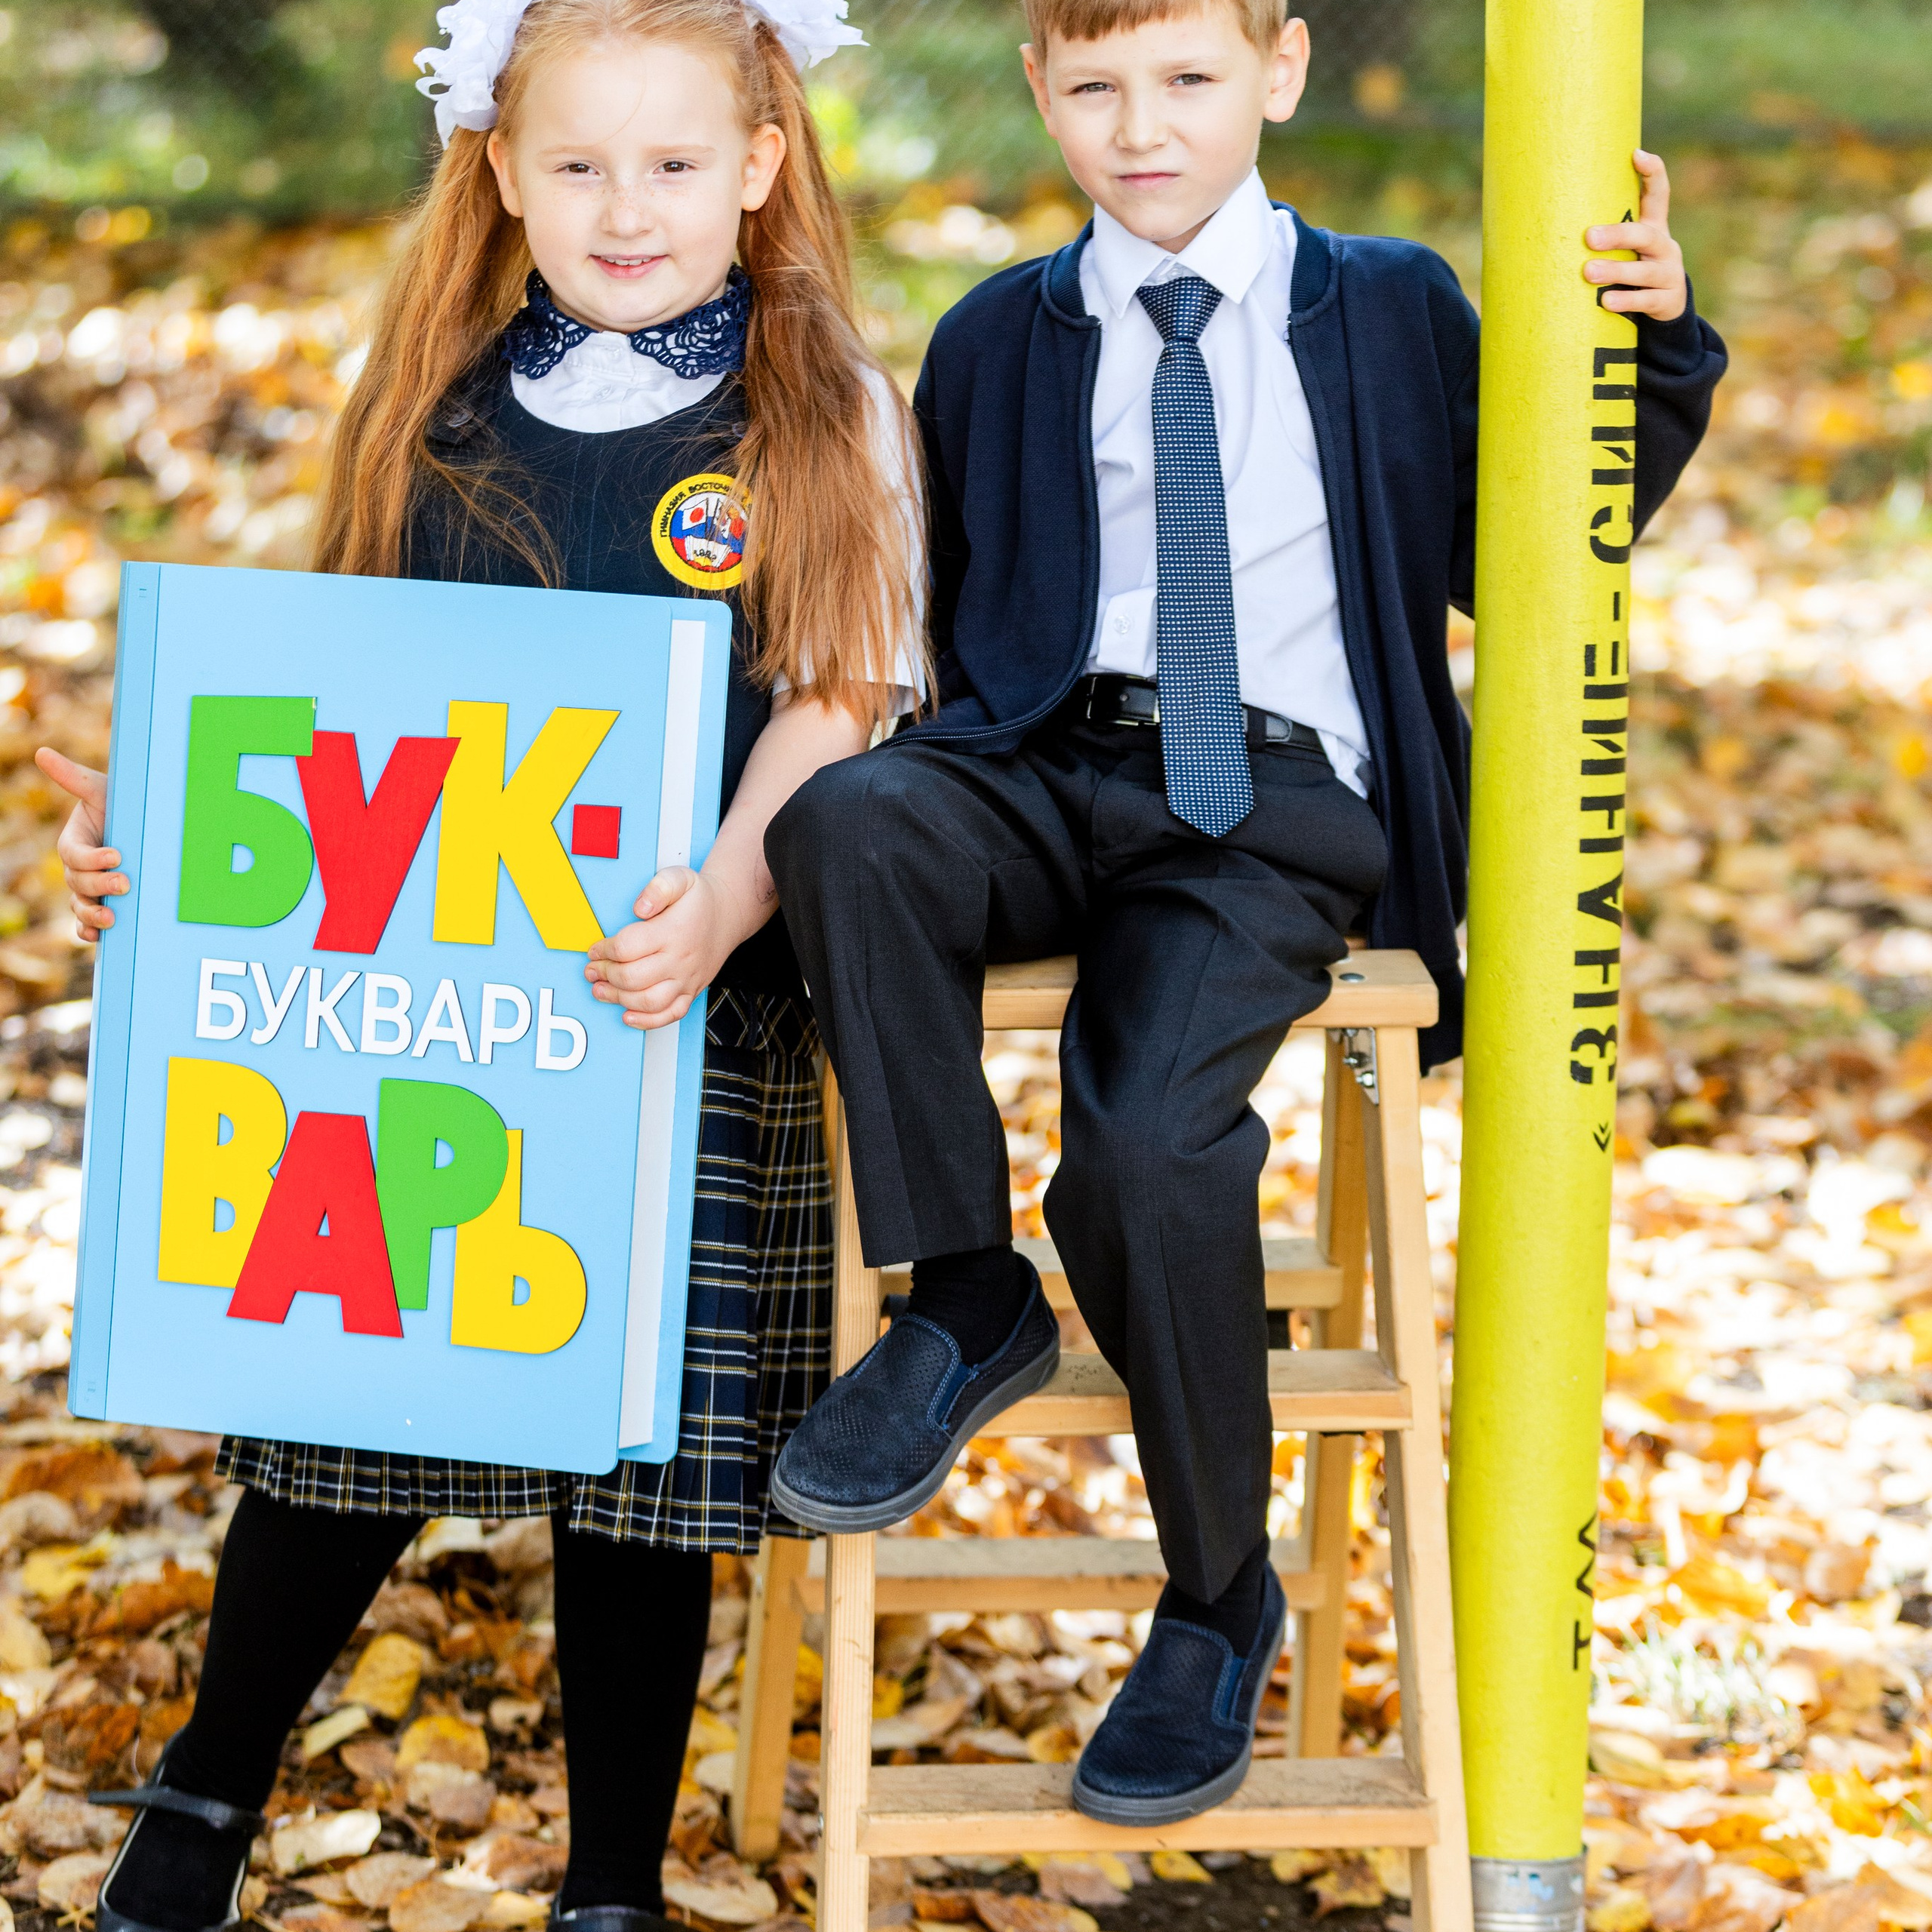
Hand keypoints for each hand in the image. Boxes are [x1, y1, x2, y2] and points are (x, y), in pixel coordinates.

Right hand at [36, 747, 125, 942]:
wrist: (143, 828)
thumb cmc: (122, 807)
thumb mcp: (102, 791)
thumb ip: (74, 778)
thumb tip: (41, 752)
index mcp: (74, 842)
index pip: (74, 855)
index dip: (92, 858)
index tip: (117, 855)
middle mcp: (77, 869)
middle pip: (78, 882)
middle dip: (99, 885)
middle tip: (125, 884)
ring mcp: (88, 889)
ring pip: (80, 905)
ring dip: (93, 914)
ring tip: (112, 918)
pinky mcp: (100, 904)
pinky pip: (86, 923)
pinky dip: (90, 930)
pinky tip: (102, 935)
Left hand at [584, 867, 730, 1029]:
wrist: (729, 914)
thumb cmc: (699, 898)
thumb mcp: (680, 878)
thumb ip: (659, 887)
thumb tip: (640, 908)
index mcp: (673, 931)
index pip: (628, 947)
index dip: (604, 950)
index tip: (595, 950)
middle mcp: (680, 959)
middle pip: (633, 977)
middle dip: (605, 975)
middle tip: (592, 970)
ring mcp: (686, 979)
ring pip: (648, 1001)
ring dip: (618, 999)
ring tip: (600, 990)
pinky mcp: (691, 991)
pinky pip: (670, 1015)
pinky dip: (647, 1021)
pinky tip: (628, 1015)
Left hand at [1584, 150, 1687, 322]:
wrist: (1665, 306)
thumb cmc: (1632, 269)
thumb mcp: (1627, 248)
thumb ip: (1607, 232)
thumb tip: (1554, 214)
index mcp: (1654, 227)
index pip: (1658, 195)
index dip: (1652, 173)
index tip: (1637, 154)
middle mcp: (1664, 246)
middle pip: (1645, 235)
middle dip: (1618, 235)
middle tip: (1589, 237)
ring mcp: (1668, 273)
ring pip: (1644, 271)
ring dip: (1615, 270)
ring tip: (1588, 272)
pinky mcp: (1667, 300)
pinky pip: (1646, 300)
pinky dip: (1626, 300)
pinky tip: (1606, 301)